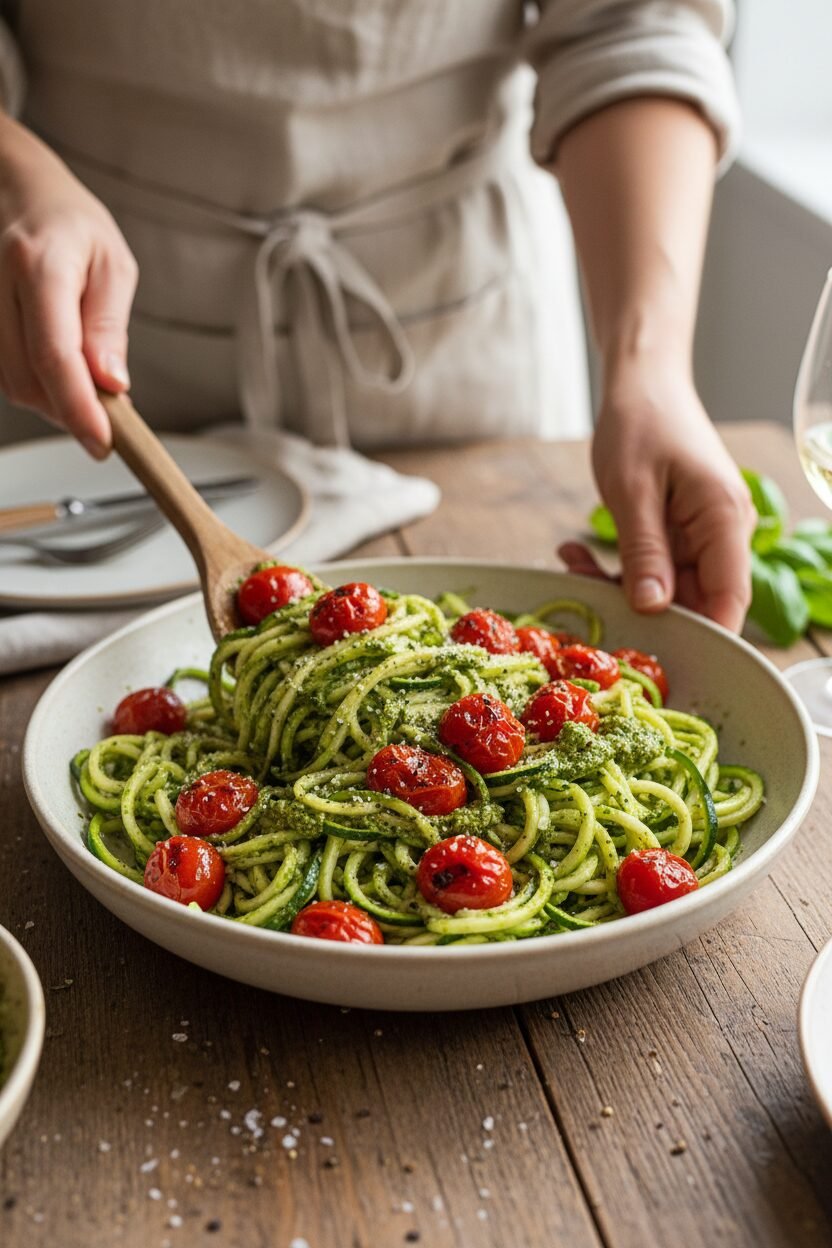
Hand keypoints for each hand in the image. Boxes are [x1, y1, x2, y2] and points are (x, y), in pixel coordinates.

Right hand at [0, 116, 137, 456]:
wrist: (17, 189)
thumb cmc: (70, 222)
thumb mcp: (113, 266)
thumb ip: (109, 328)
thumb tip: (112, 385)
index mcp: (39, 265)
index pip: (54, 354)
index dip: (78, 407)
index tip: (102, 441)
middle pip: (26, 379)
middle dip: (70, 410)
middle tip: (107, 413)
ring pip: (9, 383)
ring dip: (52, 401)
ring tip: (85, 384)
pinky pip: (1, 372)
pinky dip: (33, 385)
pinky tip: (55, 371)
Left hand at [582, 359, 755, 632]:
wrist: (642, 382)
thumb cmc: (641, 422)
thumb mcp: (632, 490)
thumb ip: (644, 552)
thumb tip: (651, 608)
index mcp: (724, 521)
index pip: (728, 601)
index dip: (701, 638)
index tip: (653, 659)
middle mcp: (723, 533)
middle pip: (696, 602)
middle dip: (641, 613)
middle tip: (587, 606)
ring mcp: (701, 535)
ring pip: (667, 589)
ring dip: (617, 586)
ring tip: (571, 564)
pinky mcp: (678, 533)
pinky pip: (652, 569)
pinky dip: (616, 567)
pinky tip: (574, 553)